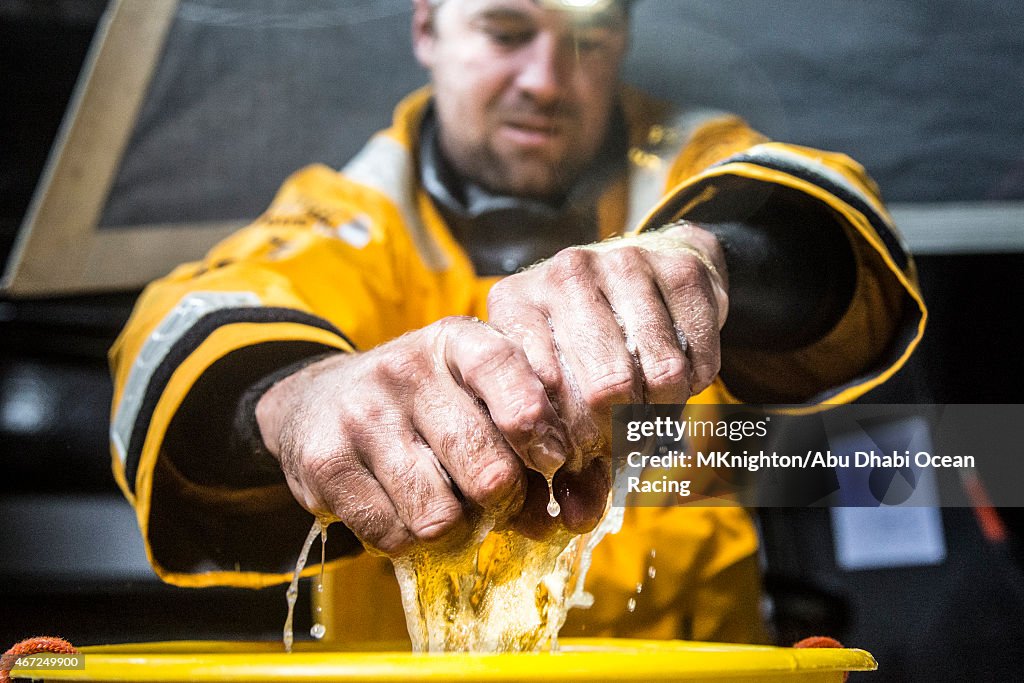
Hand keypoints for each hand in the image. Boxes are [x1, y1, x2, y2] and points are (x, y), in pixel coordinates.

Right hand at [255, 317, 568, 554]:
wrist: (319, 404)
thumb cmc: (426, 410)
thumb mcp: (477, 398)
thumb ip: (532, 445)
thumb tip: (574, 516)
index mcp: (456, 340)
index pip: (504, 367)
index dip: (538, 425)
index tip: (555, 461)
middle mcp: (405, 368)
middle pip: (487, 468)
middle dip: (504, 501)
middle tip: (495, 500)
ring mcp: (360, 414)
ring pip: (441, 514)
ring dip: (456, 530)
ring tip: (447, 507)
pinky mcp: (325, 462)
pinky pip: (393, 534)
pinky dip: (409, 541)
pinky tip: (403, 513)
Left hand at [487, 222, 728, 535]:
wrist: (652, 266)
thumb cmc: (589, 344)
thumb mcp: (555, 386)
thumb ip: (558, 452)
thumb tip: (576, 519)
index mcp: (514, 304)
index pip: (534, 396)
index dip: (555, 447)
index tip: (567, 465)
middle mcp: (562, 274)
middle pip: (602, 391)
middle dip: (614, 435)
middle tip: (615, 442)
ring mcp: (623, 263)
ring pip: (657, 375)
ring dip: (659, 411)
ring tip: (644, 408)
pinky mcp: (680, 269)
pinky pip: (698, 358)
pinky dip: (693, 386)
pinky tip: (675, 374)